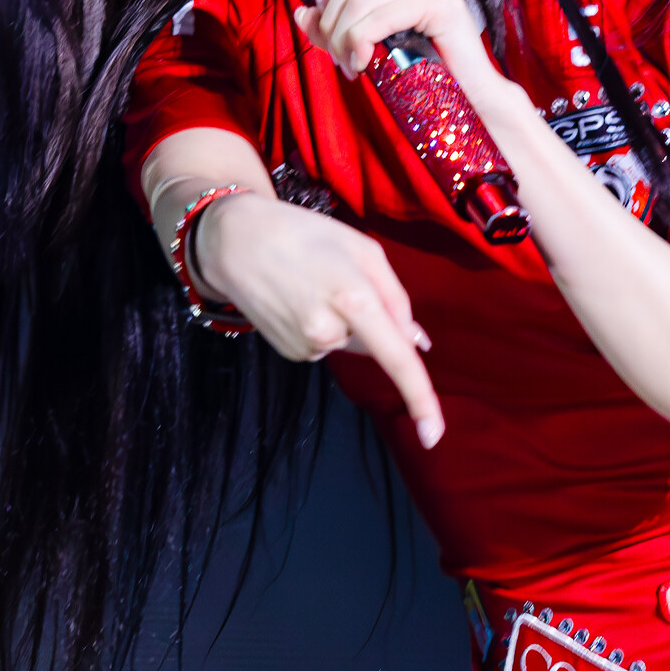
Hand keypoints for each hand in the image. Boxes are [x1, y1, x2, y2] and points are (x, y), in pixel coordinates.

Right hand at [198, 190, 445, 448]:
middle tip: (341, 275)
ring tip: (315, 283)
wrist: (235, 242)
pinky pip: (328, 344)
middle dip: (376, 317)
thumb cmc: (306, 235)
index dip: (420, 397)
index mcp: (353, 299)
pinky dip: (327, 325)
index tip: (434, 435)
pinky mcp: (290, 353)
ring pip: (351, 342)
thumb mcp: (363, 250)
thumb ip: (396, 298)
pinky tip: (302, 299)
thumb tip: (416, 343)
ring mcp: (305, 347)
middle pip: (378, 343)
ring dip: (348, 319)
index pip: (396, 357)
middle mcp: (328, 332)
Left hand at [293, 0, 514, 106]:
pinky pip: (378, 18)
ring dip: (343, 40)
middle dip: (331, 24)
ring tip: (351, 67)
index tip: (326, 17)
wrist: (471, 93)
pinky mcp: (441, 1)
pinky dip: (360, 44)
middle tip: (338, 57)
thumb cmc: (423, 63)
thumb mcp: (370, 36)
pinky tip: (364, 65)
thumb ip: (334, 21)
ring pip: (358, 1)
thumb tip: (302, 12)